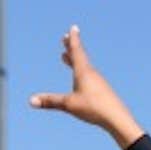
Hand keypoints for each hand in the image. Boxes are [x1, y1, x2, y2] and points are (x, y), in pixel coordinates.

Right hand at [29, 26, 143, 147]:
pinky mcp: (105, 93)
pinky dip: (84, 75)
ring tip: (69, 60)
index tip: (73, 28)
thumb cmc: (94, 109)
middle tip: (66, 40)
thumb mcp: (69, 105)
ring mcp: (100, 84)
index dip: (73, 40)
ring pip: (86, 69)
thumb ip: (51, 102)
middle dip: (71, 48)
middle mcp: (92, 74)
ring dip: (76, 62)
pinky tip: (84, 84)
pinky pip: (92, 80)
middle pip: (81, 58)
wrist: (118, 120)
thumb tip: (31, 101)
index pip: (76, 51)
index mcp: (83, 71)